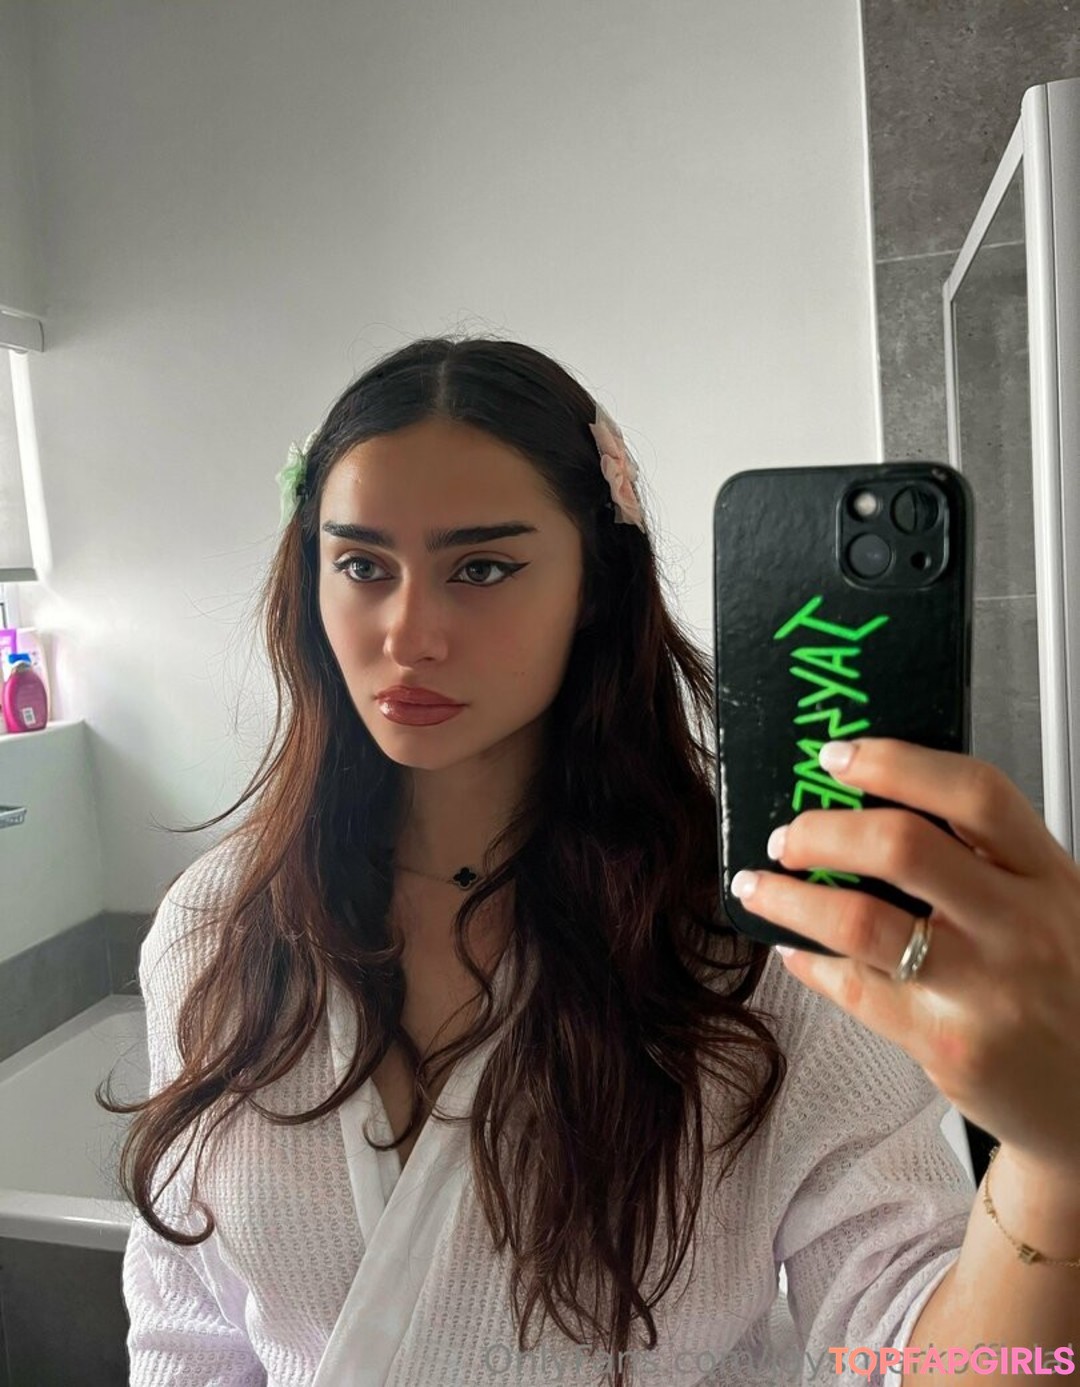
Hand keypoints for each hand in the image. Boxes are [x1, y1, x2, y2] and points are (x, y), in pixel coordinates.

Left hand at [731, 737, 1079, 1179]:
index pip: (975, 792)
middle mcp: (1022, 925)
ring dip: (790, 898)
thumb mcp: (1046, 904)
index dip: (895, 763)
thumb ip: (980, 858)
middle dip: (821, 831)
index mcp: (1047, 872)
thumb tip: (863, 807)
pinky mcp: (949, 1045)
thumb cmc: (1061, 986)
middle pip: (902, 847)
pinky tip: (794, 950)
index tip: (837, 757)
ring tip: (759, 887)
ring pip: (859, 921)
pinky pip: (855, 989)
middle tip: (785, 836)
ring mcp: (987, 989)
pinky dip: (809, 962)